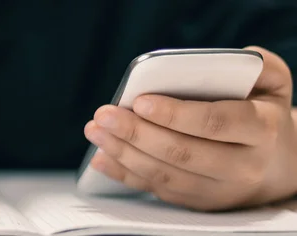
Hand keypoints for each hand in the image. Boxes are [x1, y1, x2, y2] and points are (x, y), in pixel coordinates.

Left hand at [84, 46, 296, 210]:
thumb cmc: (263, 113)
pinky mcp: (197, 202)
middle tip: (104, 114)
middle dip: (137, 133)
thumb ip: (255, 66)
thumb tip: (218, 62)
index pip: (215, 122)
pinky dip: (124, 174)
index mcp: (261, 130)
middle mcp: (242, 166)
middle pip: (182, 153)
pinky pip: (156, 190)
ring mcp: (218, 190)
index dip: (176, 114)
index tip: (141, 101)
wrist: (277, 165)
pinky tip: (101, 157)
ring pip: (164, 174)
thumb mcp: (272, 83)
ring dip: (123, 153)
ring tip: (95, 131)